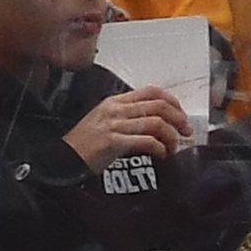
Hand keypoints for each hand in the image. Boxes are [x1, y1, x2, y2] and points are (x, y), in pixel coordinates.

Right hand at [64, 83, 191, 169]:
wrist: (64, 159)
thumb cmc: (88, 143)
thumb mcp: (108, 121)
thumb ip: (130, 116)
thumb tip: (160, 121)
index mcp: (116, 101)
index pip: (151, 91)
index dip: (173, 101)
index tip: (182, 115)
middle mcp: (115, 109)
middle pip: (159, 106)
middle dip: (179, 119)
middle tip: (186, 132)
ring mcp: (113, 124)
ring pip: (156, 123)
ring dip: (171, 137)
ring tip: (173, 148)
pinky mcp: (112, 142)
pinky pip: (146, 141)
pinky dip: (160, 148)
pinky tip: (161, 155)